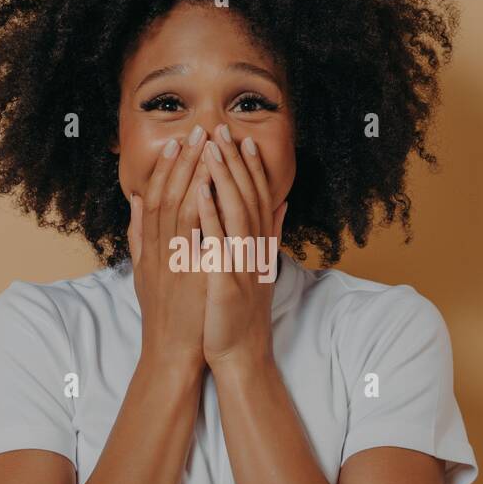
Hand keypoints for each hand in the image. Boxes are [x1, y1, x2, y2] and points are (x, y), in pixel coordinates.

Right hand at [128, 125, 213, 370]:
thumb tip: (136, 204)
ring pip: (174, 204)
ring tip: (202, 144)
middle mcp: (155, 248)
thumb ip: (139, 237)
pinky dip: (194, 202)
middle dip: (179, 161)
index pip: (154, 197)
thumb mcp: (146, 273)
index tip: (177, 142)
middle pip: (163, 194)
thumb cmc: (166, 316)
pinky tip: (205, 180)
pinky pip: (187, 230)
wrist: (170, 352)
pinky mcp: (182, 270)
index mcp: (150, 247)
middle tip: (193, 130)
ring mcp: (167, 258)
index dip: (166, 168)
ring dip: (188, 171)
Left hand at [195, 122, 288, 371]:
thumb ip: (269, 233)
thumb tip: (282, 202)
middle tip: (222, 130)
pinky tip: (200, 193)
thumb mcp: (260, 267)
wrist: (241, 353)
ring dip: (223, 178)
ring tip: (210, 149)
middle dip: (234, 162)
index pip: (256, 198)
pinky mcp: (227, 281)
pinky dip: (210, 216)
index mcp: (259, 246)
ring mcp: (243, 264)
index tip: (241, 139)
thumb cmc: (241, 312)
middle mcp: (254, 251)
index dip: (250, 167)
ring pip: (235, 212)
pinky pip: (218, 242)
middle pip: (247, 197)